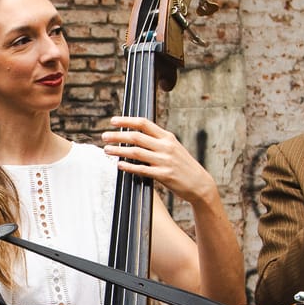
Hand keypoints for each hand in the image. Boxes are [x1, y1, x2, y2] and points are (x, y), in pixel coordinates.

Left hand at [101, 117, 219, 208]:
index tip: (113, 121)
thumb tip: (138, 135)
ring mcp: (164, 161)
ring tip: (107, 150)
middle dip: (117, 135)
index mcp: (167, 137)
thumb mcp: (174, 148)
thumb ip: (158, 141)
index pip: (144, 123)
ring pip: (136, 152)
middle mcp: (165, 146)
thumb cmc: (184, 166)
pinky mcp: (163, 175)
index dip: (126, 120)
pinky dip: (128, 166)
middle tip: (104, 136)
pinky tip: (119, 165)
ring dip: (118, 150)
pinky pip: (141, 169)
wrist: (200, 183)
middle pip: (136, 137)